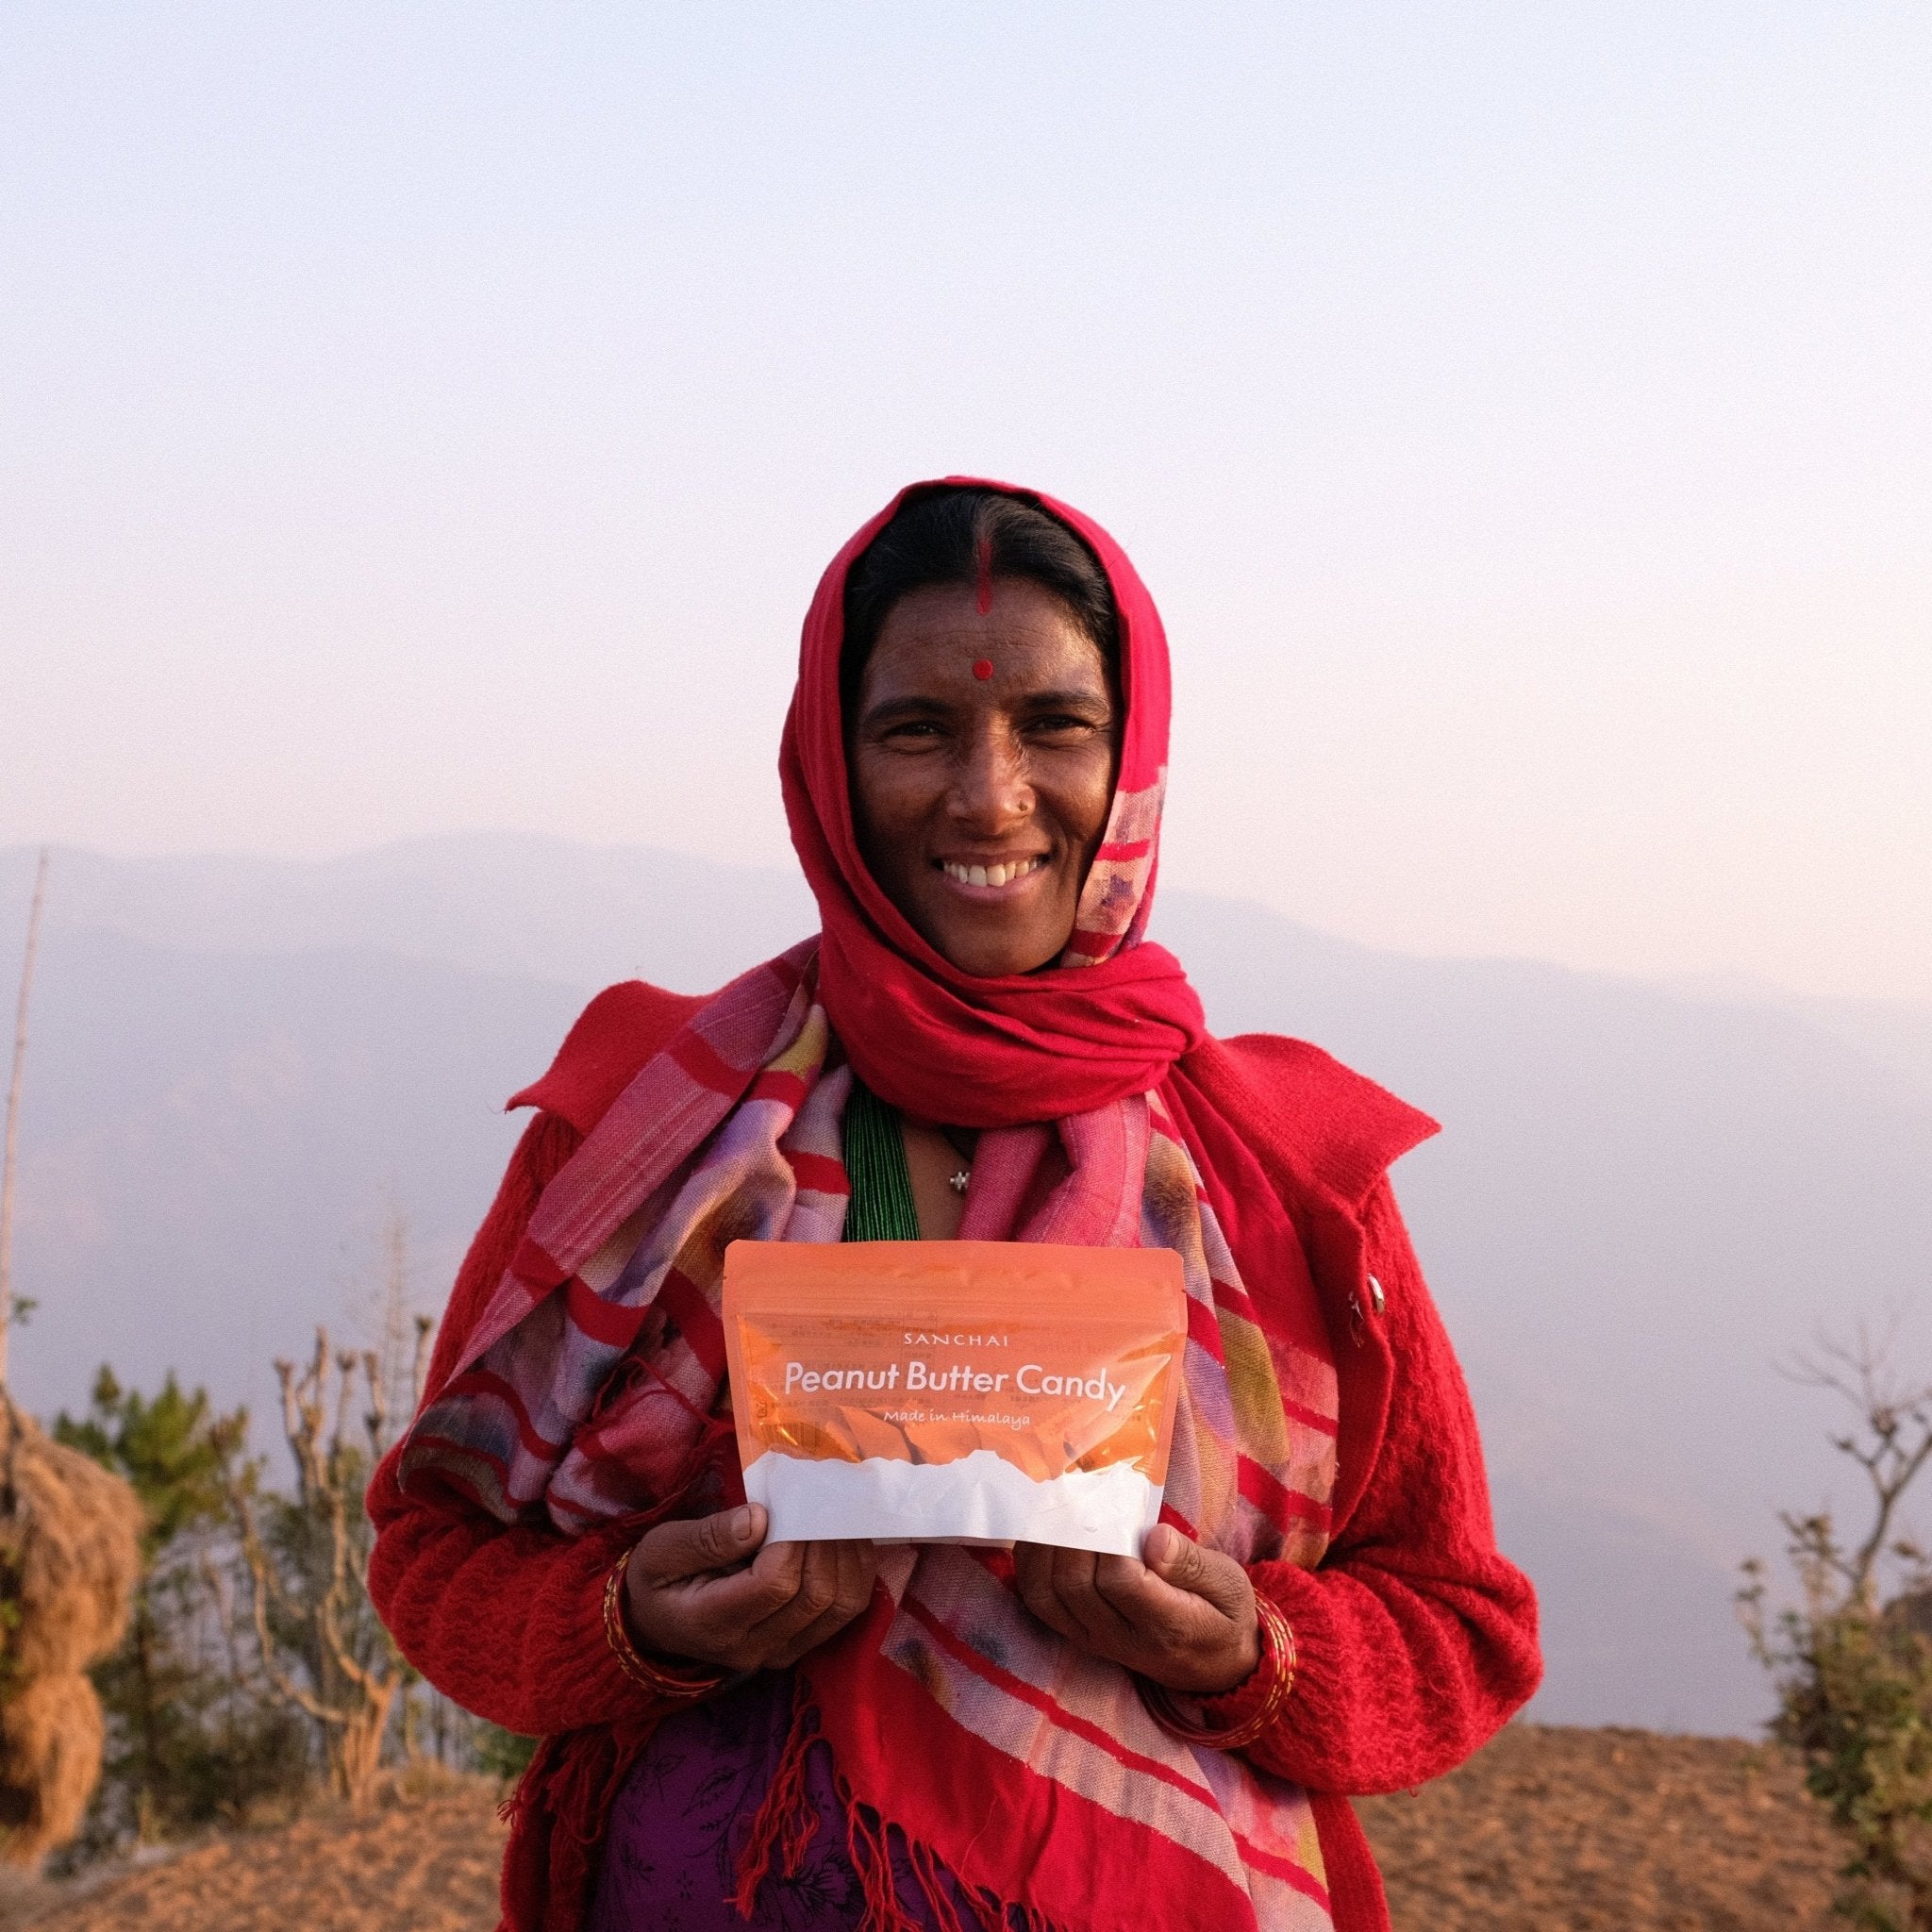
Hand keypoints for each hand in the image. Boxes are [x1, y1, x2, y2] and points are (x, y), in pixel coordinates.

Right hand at [622, 1504, 877, 1673]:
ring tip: (834, 1518)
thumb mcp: (661, 1550)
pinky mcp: (797, 1646)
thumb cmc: (657, 1579)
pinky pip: (845, 1612)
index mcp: (713, 1622)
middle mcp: (753, 1648)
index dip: (793, 1541)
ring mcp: (779, 1652)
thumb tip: (760, 1518)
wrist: (655, 1623)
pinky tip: (843, 1542)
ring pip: (839, 1606)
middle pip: (815, 1596)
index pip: (775, 1583)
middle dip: (825, 1543)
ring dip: (847, 1557)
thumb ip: (708, 1537)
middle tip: (819, 1503)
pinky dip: (854, 1573)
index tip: (788, 1504)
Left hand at [1013, 1523, 1259, 1695]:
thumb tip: (1154, 1536)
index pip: (1121, 1581)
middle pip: (1076, 1585)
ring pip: (1048, 1594)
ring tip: (1055, 1505)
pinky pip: (1039, 1602)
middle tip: (1075, 1490)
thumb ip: (1192, 1563)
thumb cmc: (1223, 1613)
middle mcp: (1123, 1639)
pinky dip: (1031, 1564)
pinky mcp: (1078, 1636)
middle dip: (1070, 1533)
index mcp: (1168, 1626)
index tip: (1113, 1501)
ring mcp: (1095, 1640)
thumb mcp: (1228, 1585)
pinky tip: (1041, 1532)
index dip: (1109, 1540)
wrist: (1216, 1666)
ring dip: (1044, 1546)